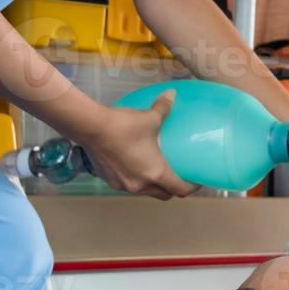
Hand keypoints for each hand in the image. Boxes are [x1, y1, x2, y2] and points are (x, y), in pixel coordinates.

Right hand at [76, 91, 199, 199]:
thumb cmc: (125, 125)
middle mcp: (141, 185)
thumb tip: (172, 95)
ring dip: (154, 186)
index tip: (197, 180)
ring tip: (157, 171)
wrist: (91, 128)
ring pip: (145, 192)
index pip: (180, 190)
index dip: (191, 187)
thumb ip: (163, 108)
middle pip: (164, 194)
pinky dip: (136, 180)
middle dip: (173, 188)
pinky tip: (134, 165)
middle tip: (179, 175)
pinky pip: (128, 185)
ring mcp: (123, 185)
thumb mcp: (150, 117)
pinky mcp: (109, 181)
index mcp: (156, 173)